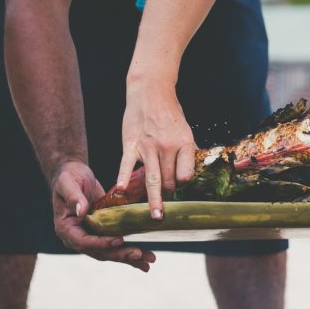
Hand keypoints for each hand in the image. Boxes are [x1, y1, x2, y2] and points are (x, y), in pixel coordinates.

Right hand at [52, 161, 155, 270]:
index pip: (84, 242)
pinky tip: (145, 257)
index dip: (101, 244)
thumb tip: (81, 211)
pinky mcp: (102, 233)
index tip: (118, 240)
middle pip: (100, 252)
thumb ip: (73, 197)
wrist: (74, 174)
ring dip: (129, 257)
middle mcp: (78, 237)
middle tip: (138, 254)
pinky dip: (130, 251)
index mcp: (66, 229)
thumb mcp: (68, 183)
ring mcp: (91, 237)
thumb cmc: (68, 177)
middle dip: (120, 254)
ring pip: (110, 252)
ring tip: (149, 259)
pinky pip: (116, 246)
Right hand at [116, 86, 196, 219]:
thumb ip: (186, 154)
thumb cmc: (169, 114)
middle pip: (169, 180)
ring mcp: (148, 146)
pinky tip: (122, 191)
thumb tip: (187, 177)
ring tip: (155, 216)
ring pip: (152, 179)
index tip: (177, 185)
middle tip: (164, 204)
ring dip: (154, 200)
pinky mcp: (131, 144)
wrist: (150, 92)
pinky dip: (123, 178)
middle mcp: (167, 147)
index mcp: (184, 144)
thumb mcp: (186, 131)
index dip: (182, 182)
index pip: (186, 175)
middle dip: (168, 194)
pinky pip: (126, 164)